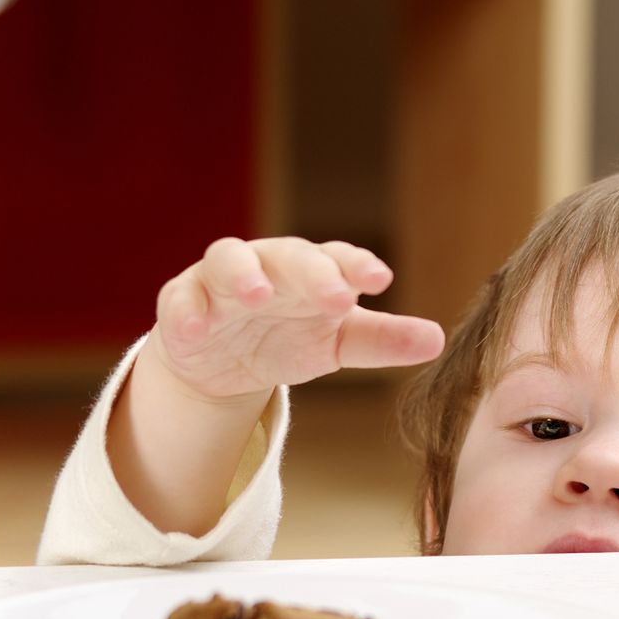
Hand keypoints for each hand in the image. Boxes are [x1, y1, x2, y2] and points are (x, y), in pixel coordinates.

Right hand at [151, 237, 444, 401]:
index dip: (358, 265)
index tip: (381, 280)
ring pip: (228, 260)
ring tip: (257, 295)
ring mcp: (221, 280)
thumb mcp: (336, 344)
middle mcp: (269, 266)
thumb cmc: (286, 337)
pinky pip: (180, 300)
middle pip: (289, 255)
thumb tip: (438, 340)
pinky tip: (198, 330)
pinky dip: (187, 312)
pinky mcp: (182, 302)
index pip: (338, 259)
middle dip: (310, 271)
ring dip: (242, 274)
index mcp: (312, 271)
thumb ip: (381, 340)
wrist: (222, 363)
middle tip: (335, 296)